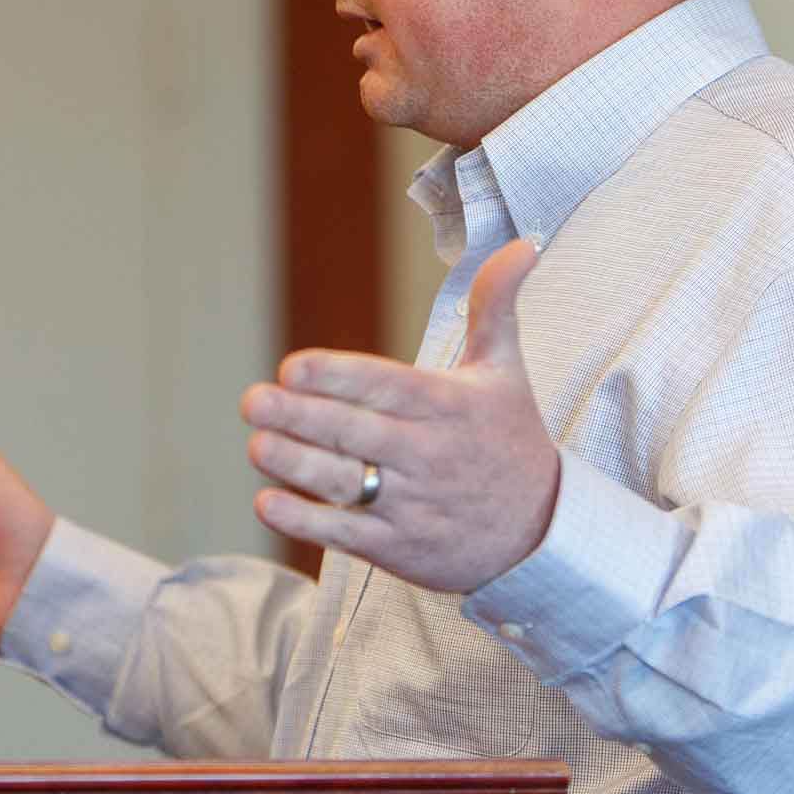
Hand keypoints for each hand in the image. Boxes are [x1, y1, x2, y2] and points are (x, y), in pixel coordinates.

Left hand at [242, 239, 557, 592]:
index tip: (292, 366)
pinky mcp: (400, 548)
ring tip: (257, 444)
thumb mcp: (505, 370)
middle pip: (355, 432)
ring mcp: (413, 504)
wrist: (542, 534)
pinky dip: (306, 520)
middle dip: (300, 417)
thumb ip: (496, 306)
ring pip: (345, 482)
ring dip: (295, 465)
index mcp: (446, 405)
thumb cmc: (510, 440)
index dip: (336, 376)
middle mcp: (427, 453)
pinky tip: (267, 503)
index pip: (384, 385)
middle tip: (252, 400)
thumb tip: (522, 244)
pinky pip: (346, 534)